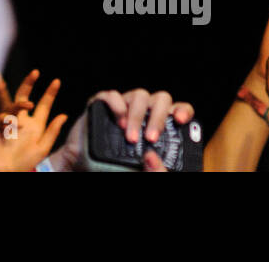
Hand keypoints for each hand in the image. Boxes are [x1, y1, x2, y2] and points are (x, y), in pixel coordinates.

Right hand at [0, 70, 67, 171]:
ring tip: (30, 105)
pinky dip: (7, 119)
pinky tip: (10, 126)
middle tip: (35, 72)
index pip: (44, 105)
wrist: (6, 172)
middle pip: (24, 97)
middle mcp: (22, 121)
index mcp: (36, 125)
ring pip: (13, 105)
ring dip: (21, 103)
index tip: (57, 81)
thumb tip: (64, 115)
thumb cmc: (25, 163)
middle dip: (29, 84)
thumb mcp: (42, 148)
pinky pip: (1, 117)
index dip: (50, 93)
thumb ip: (52, 131)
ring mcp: (9, 122)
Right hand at [60, 89, 193, 172]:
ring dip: (137, 115)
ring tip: (131, 137)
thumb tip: (151, 156)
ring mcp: (125, 107)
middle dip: (158, 117)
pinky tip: (119, 122)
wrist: (85, 168)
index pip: (180, 109)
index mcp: (162, 126)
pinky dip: (117, 106)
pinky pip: (112, 95)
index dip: (183, 110)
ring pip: (139, 95)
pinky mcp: (103, 106)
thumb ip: (156, 171)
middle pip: (161, 99)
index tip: (180, 120)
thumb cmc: (121, 170)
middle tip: (151, 138)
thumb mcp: (145, 174)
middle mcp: (146, 112)